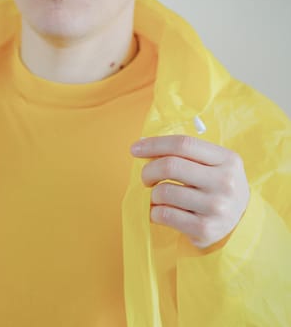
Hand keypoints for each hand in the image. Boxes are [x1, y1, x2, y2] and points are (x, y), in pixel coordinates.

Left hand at [130, 135, 249, 248]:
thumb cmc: (214, 188)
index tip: (135, 149)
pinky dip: (153, 212)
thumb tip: (142, 145)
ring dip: (152, 195)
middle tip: (146, 178)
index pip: (183, 144)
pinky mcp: (205, 229)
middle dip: (148, 171)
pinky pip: (163, 214)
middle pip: (170, 166)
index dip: (154, 144)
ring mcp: (216, 207)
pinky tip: (160, 212)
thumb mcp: (212, 165)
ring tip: (159, 198)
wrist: (239, 224)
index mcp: (227, 159)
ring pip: (163, 192)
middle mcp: (225, 182)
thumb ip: (184, 154)